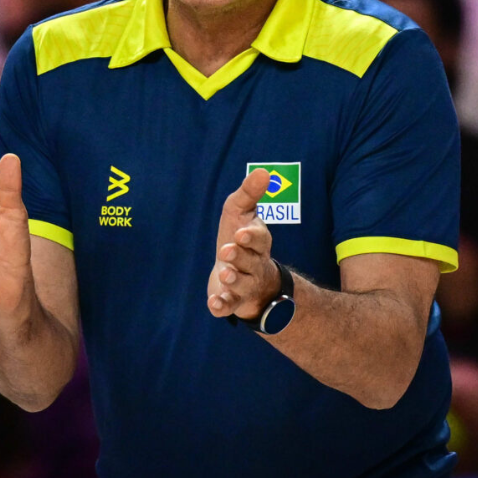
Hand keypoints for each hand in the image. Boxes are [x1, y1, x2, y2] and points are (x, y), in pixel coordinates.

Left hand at [207, 168, 278, 320]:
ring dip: (235, 280)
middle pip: (252, 263)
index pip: (259, 239)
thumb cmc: (240, 237)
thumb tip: (263, 171)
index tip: (240, 233)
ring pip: (243, 285)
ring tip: (225, 275)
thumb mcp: (241, 211)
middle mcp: (255, 264)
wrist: (240, 271)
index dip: (251, 237)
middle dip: (240, 258)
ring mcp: (245, 284)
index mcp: (258, 242)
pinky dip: (223, 306)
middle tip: (227, 250)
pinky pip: (230, 306)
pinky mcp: (233, 300)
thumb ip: (249, 193)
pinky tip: (214, 303)